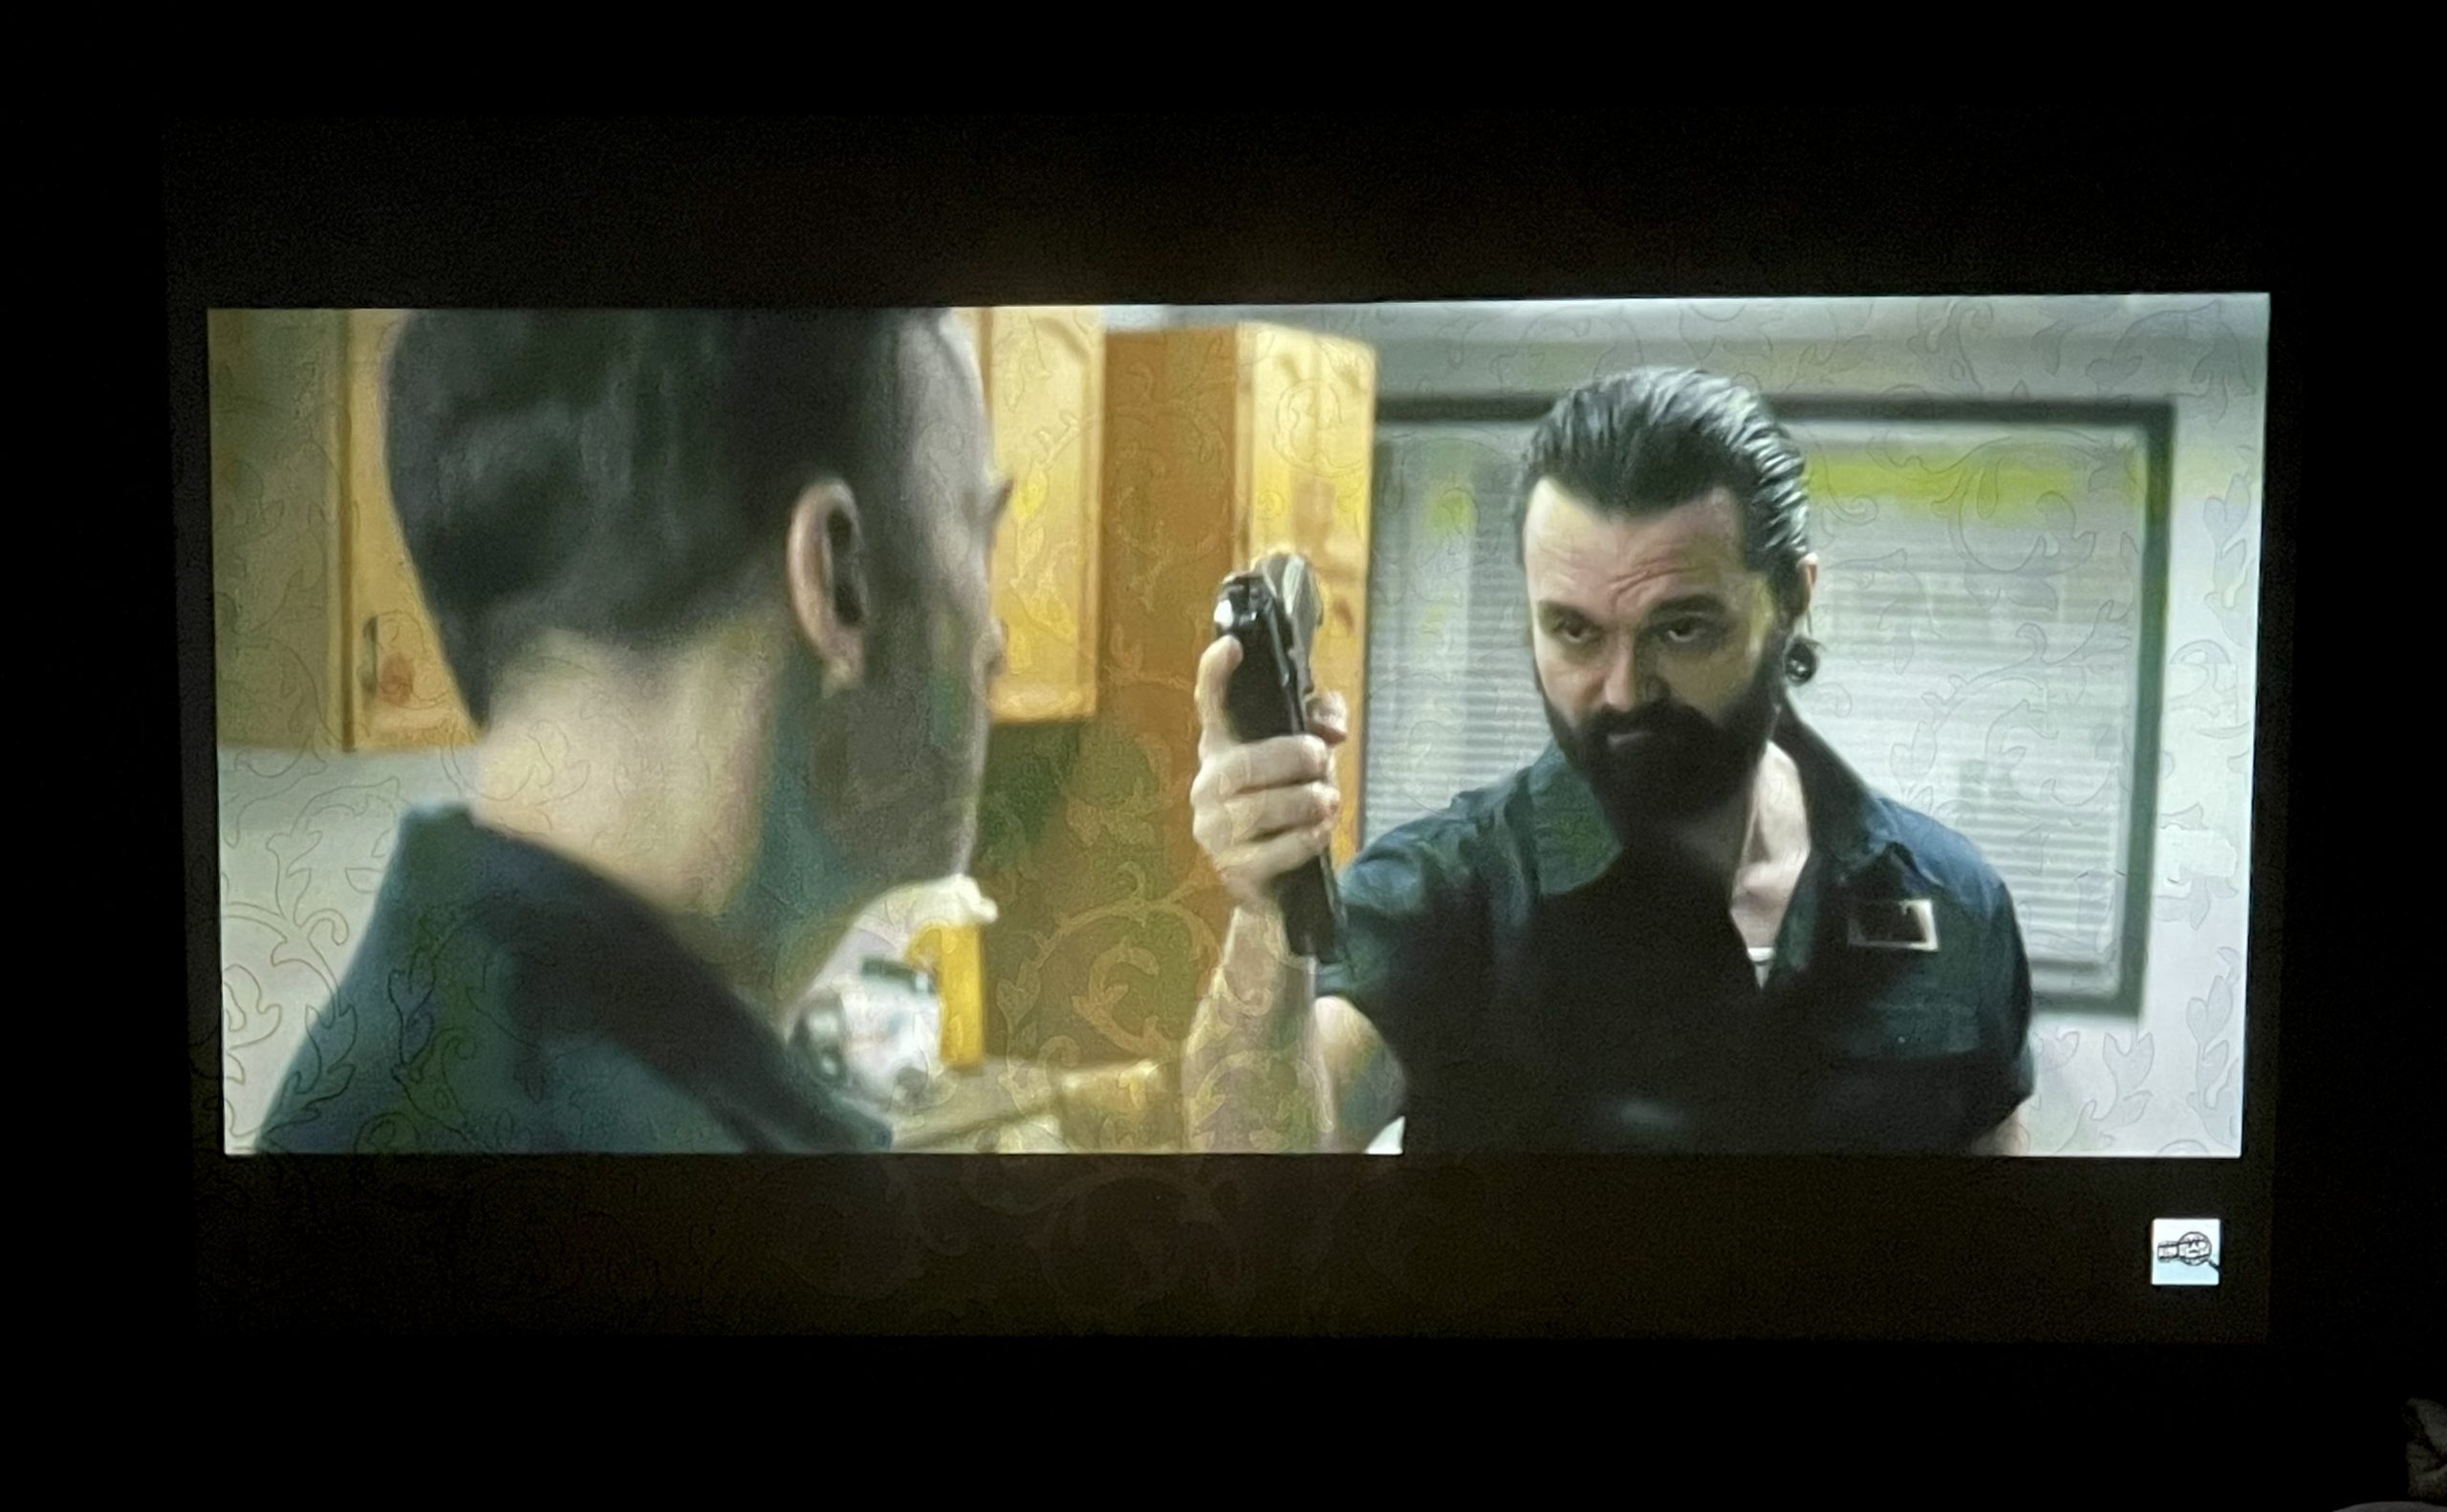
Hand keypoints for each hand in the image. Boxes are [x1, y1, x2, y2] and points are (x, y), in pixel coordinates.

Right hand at [1190, 633, 1349, 913]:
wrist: (1275, 885)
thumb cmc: (1289, 807)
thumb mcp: (1308, 761)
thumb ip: (1320, 725)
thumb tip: (1332, 727)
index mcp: (1222, 748)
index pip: (1210, 704)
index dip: (1216, 674)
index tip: (1232, 646)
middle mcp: (1208, 785)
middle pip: (1246, 763)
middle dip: (1294, 758)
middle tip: (1323, 760)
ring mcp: (1214, 830)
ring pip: (1262, 808)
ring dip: (1307, 800)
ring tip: (1328, 801)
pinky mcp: (1233, 869)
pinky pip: (1274, 850)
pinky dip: (1306, 838)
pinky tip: (1320, 831)